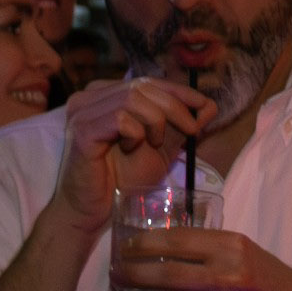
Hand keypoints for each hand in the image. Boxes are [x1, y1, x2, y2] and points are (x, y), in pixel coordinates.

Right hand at [50, 77, 214, 233]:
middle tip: (191, 131)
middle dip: (175, 107)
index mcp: (105, 96)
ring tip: (155, 144)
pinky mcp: (82, 131)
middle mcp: (89, 97)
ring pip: (132, 98)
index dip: (179, 91)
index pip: (147, 81)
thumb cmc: (122, 178)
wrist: (95, 209)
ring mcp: (81, 113)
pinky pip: (120, 119)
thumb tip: (210, 106)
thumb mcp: (161, 147)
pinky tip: (130, 149)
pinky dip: (135, 134)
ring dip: (155, 121)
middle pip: (141, 86)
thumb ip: (181, 125)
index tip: (205, 107)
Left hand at [106, 227, 291, 290]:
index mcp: (232, 249)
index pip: (176, 242)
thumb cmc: (272, 279)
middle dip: (130, 274)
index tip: (125, 246)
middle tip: (113, 272)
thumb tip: (160, 243)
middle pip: (164, 275)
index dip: (143, 244)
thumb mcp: (245, 250)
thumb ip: (207, 246)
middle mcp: (227, 277)